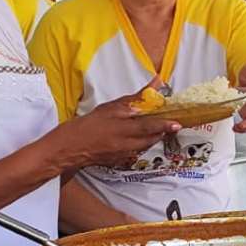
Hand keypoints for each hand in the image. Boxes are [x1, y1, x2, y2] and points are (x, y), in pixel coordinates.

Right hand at [51, 81, 180, 168]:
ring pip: (145, 145)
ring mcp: (123, 155)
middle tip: (167, 120)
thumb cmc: (85, 126)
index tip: (177, 123)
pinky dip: (139, 142)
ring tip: (152, 126)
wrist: (68, 149)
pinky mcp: (119, 160)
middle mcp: (126, 145)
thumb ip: (134, 98)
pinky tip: (134, 135)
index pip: (150, 127)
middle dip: (161, 130)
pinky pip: (135, 150)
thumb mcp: (109, 108)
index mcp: (123, 130)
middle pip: (151, 138)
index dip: (164, 125)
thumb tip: (155, 84)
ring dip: (151, 136)